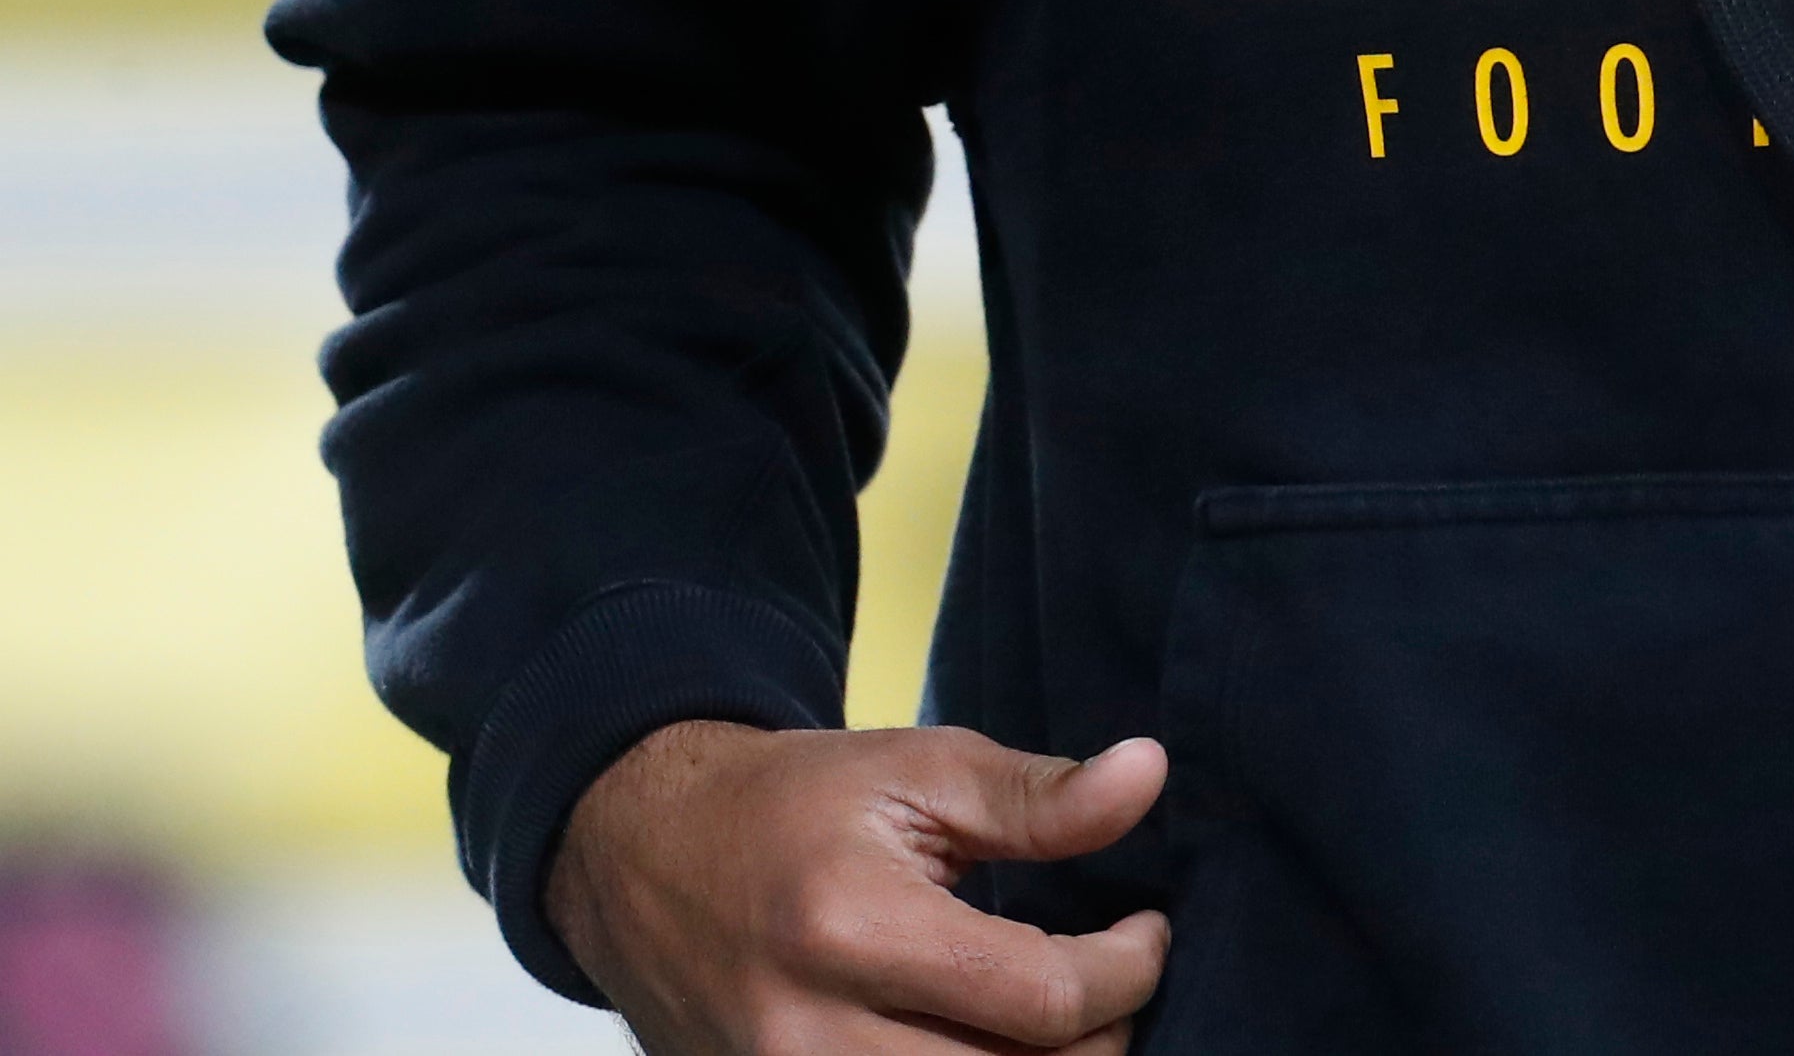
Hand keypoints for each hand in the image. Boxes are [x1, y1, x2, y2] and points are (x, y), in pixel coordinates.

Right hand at [544, 717, 1171, 1052]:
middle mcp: (809, 1035)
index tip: (1146, 931)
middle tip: (1113, 979)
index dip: (1128, 970)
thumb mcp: (918, 767)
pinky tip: (995, 1042)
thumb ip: (1038, 795)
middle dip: (1098, 1037)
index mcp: (852, 930)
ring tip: (1061, 1018)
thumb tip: (1148, 775)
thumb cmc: (794, 803)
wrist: (643, 855)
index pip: (1040, 998)